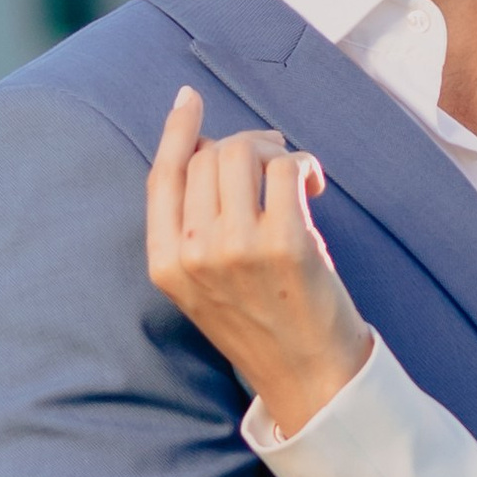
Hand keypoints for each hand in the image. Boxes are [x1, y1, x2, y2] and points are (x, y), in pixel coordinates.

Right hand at [145, 87, 371, 433]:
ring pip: (245, 153)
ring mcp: (237, 246)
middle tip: (274, 164)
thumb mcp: (205, 283)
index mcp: (166, 263)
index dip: (176, 131)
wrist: (308, 376)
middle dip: (246, 146)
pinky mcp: (284, 241)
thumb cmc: (264, 323)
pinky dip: (303, 165)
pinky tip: (314, 187)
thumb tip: (211, 149)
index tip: (189, 99)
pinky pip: (286, 168)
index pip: (162, 176)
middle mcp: (194, 253)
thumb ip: (195, 227)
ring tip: (295, 178)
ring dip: (275, 151)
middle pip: (209, 155)